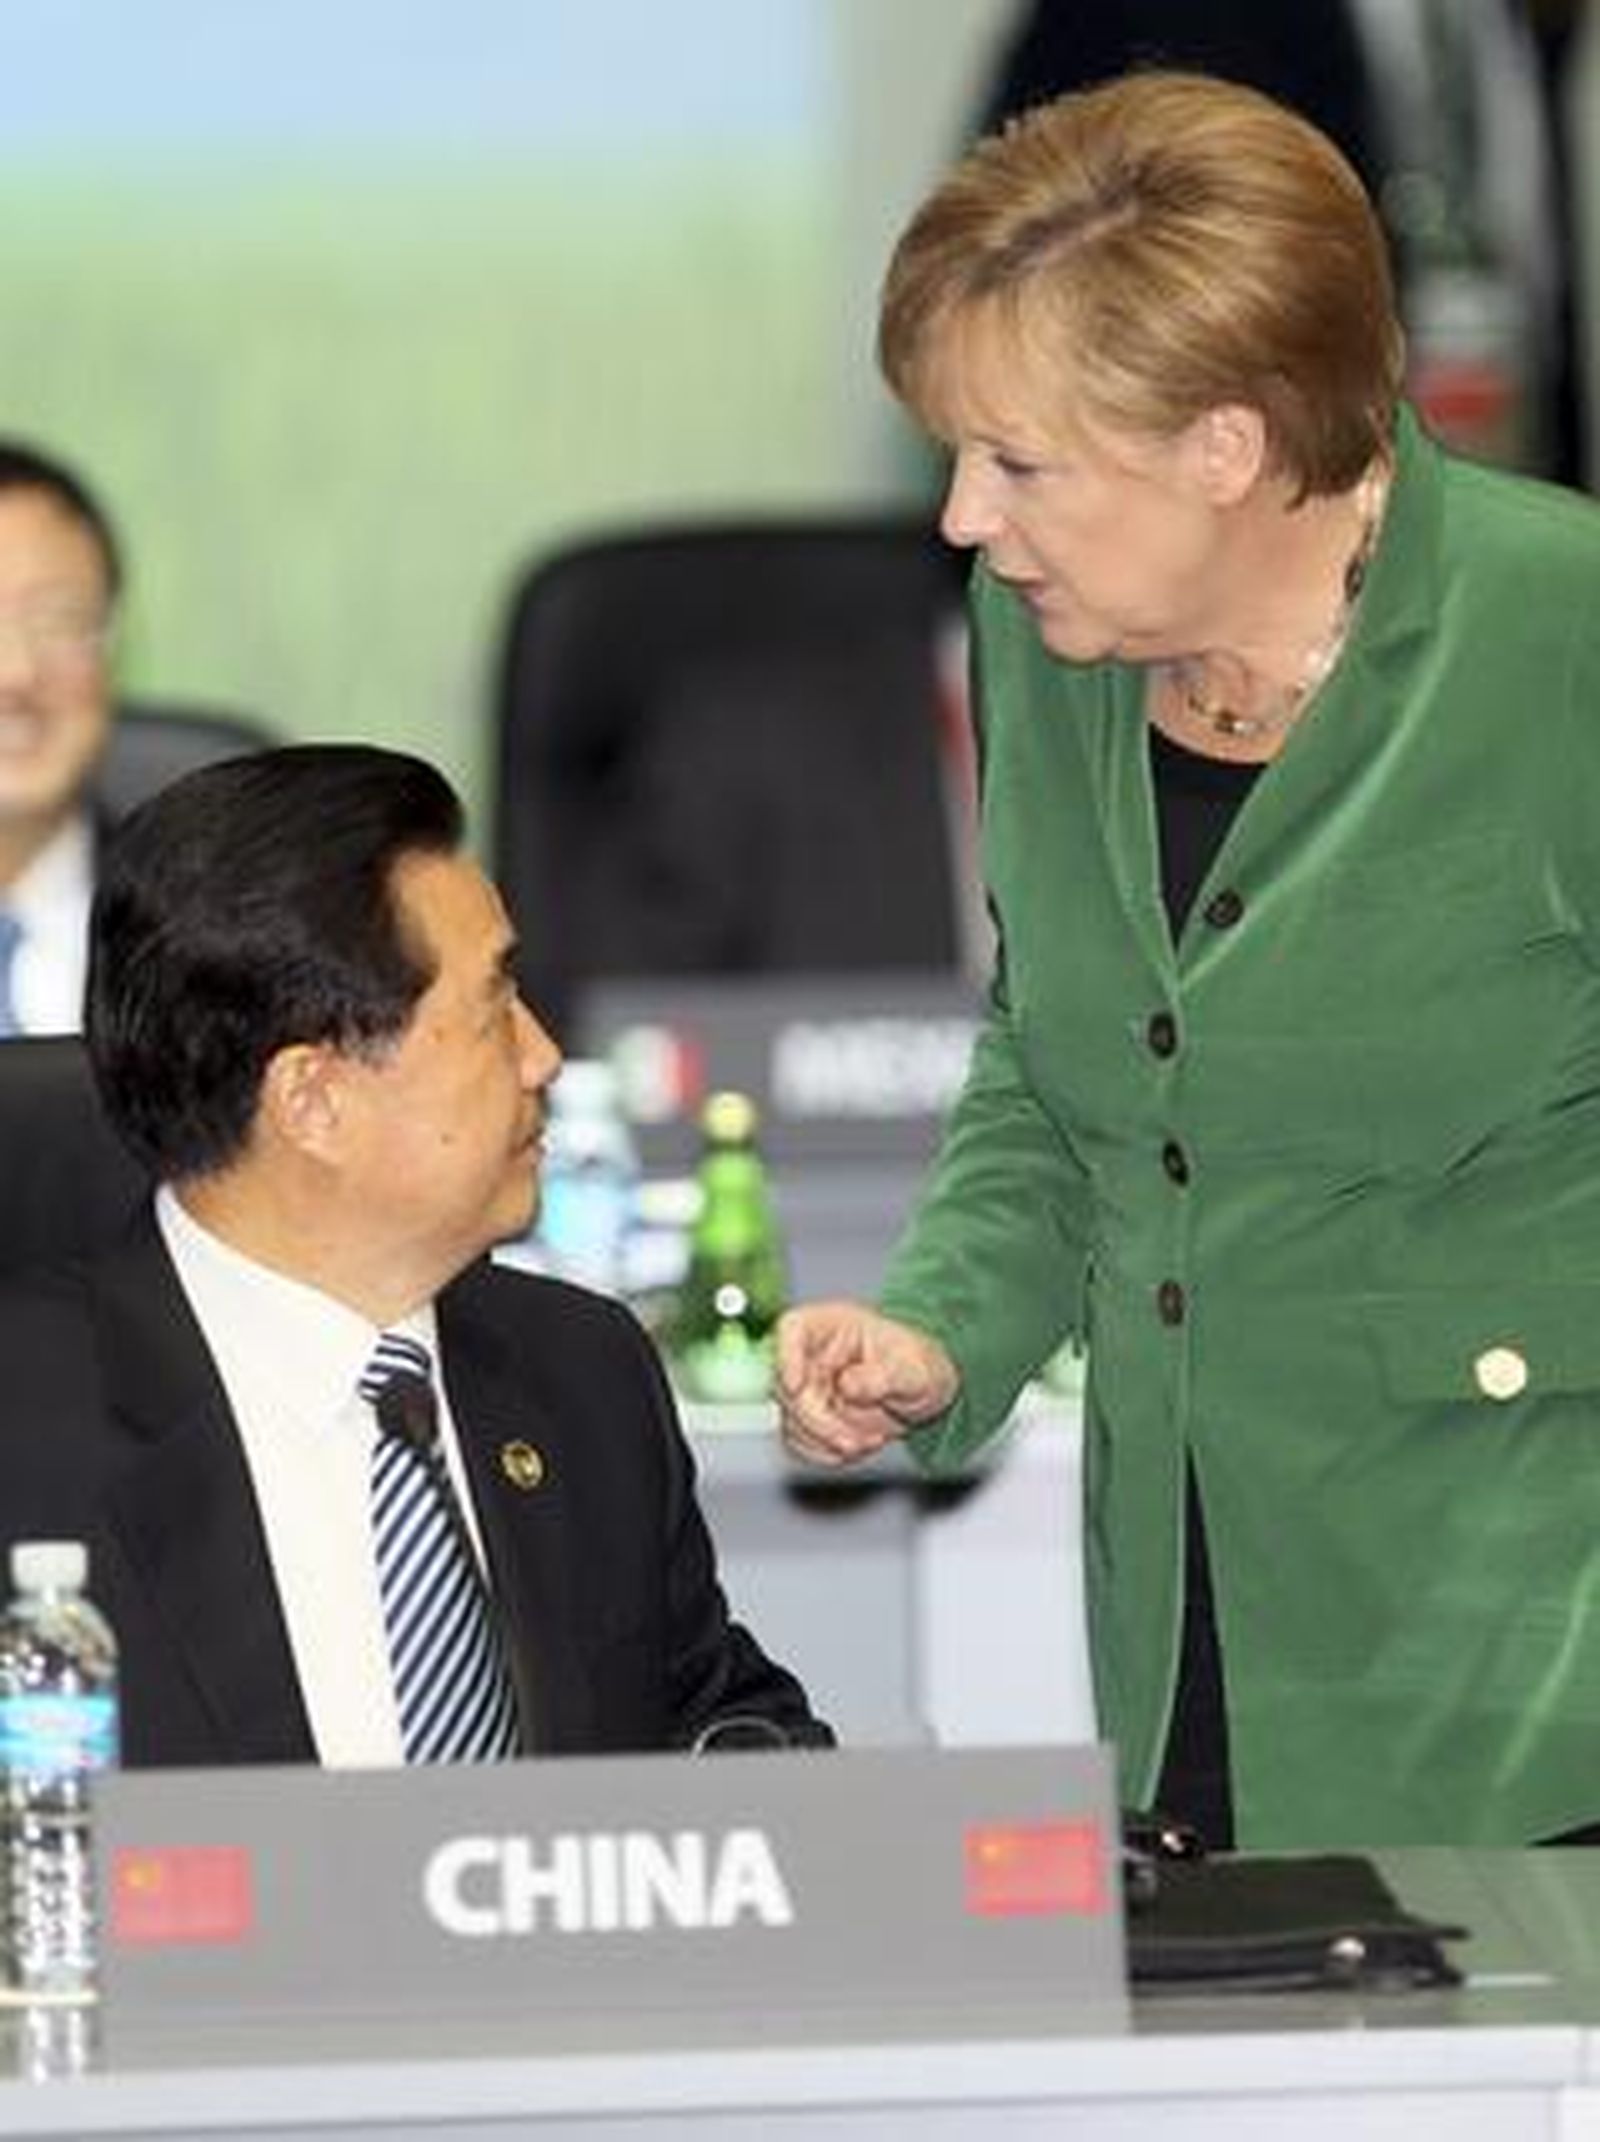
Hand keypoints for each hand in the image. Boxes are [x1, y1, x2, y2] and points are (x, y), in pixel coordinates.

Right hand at [775, 1301, 959, 1467]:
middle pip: (786, 1386)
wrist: (923, 1395)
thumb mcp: (914, 1369)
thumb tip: (848, 1385)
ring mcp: (807, 1387)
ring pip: (790, 1420)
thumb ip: (883, 1375)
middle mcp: (812, 1355)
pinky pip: (798, 1442)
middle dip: (818, 1421)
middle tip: (853, 1441)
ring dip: (826, 1441)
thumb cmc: (917, 1367)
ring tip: (868, 1441)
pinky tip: (857, 1445)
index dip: (785, 1356)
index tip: (798, 1387)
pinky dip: (826, 1452)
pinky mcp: (806, 1418)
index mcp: (833, 1325)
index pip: (793, 1328)